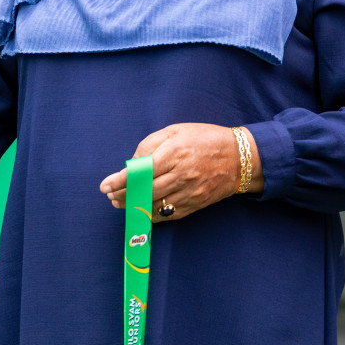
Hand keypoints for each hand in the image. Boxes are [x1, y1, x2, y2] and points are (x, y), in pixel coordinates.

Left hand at [98, 123, 261, 221]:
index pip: (140, 171)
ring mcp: (189, 192)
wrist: (239, 158)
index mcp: (174, 153)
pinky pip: (169, 214)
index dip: (120, 181)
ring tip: (121, 204)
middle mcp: (181, 175)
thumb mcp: (175, 130)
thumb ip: (150, 144)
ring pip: (155, 205)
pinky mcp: (196, 204)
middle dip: (123, 196)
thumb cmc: (204, 139)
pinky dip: (153, 214)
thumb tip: (132, 163)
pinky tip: (142, 210)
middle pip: (144, 191)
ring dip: (134, 207)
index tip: (105, 186)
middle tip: (110, 196)